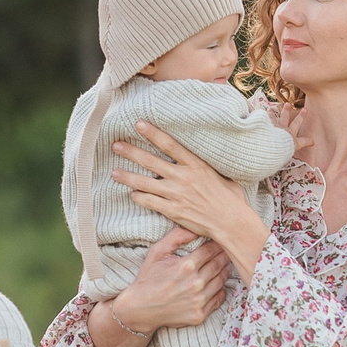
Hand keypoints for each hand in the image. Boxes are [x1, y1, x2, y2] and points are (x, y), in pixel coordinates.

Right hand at [98, 230, 229, 346]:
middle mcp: (195, 283)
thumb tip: (195, 227)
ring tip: (225, 264)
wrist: (140, 309)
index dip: (218, 243)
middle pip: (219, 264)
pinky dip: (220, 289)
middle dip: (224, 255)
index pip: (212, 249)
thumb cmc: (148, 278)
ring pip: (222, 280)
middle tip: (228, 250)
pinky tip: (218, 282)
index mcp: (186, 266)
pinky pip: (219, 298)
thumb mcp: (157, 252)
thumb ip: (177, 236)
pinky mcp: (200, 314)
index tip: (221, 240)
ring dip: (224, 271)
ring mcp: (199, 300)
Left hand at [112, 121, 271, 278]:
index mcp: (196, 165)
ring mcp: (176, 194)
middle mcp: (183, 177)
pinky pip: (150, 202)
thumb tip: (205, 157)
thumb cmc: (231, 199)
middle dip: (131, 152)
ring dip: (127, 176)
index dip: (153, 133)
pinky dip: (139, 197)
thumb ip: (208, 167)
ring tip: (114, 172)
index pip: (169, 145)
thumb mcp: (223, 175)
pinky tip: (132, 194)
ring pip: (144, 183)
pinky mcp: (173, 210)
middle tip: (116, 145)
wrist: (231, 222)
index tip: (139, 124)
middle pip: (151, 161)